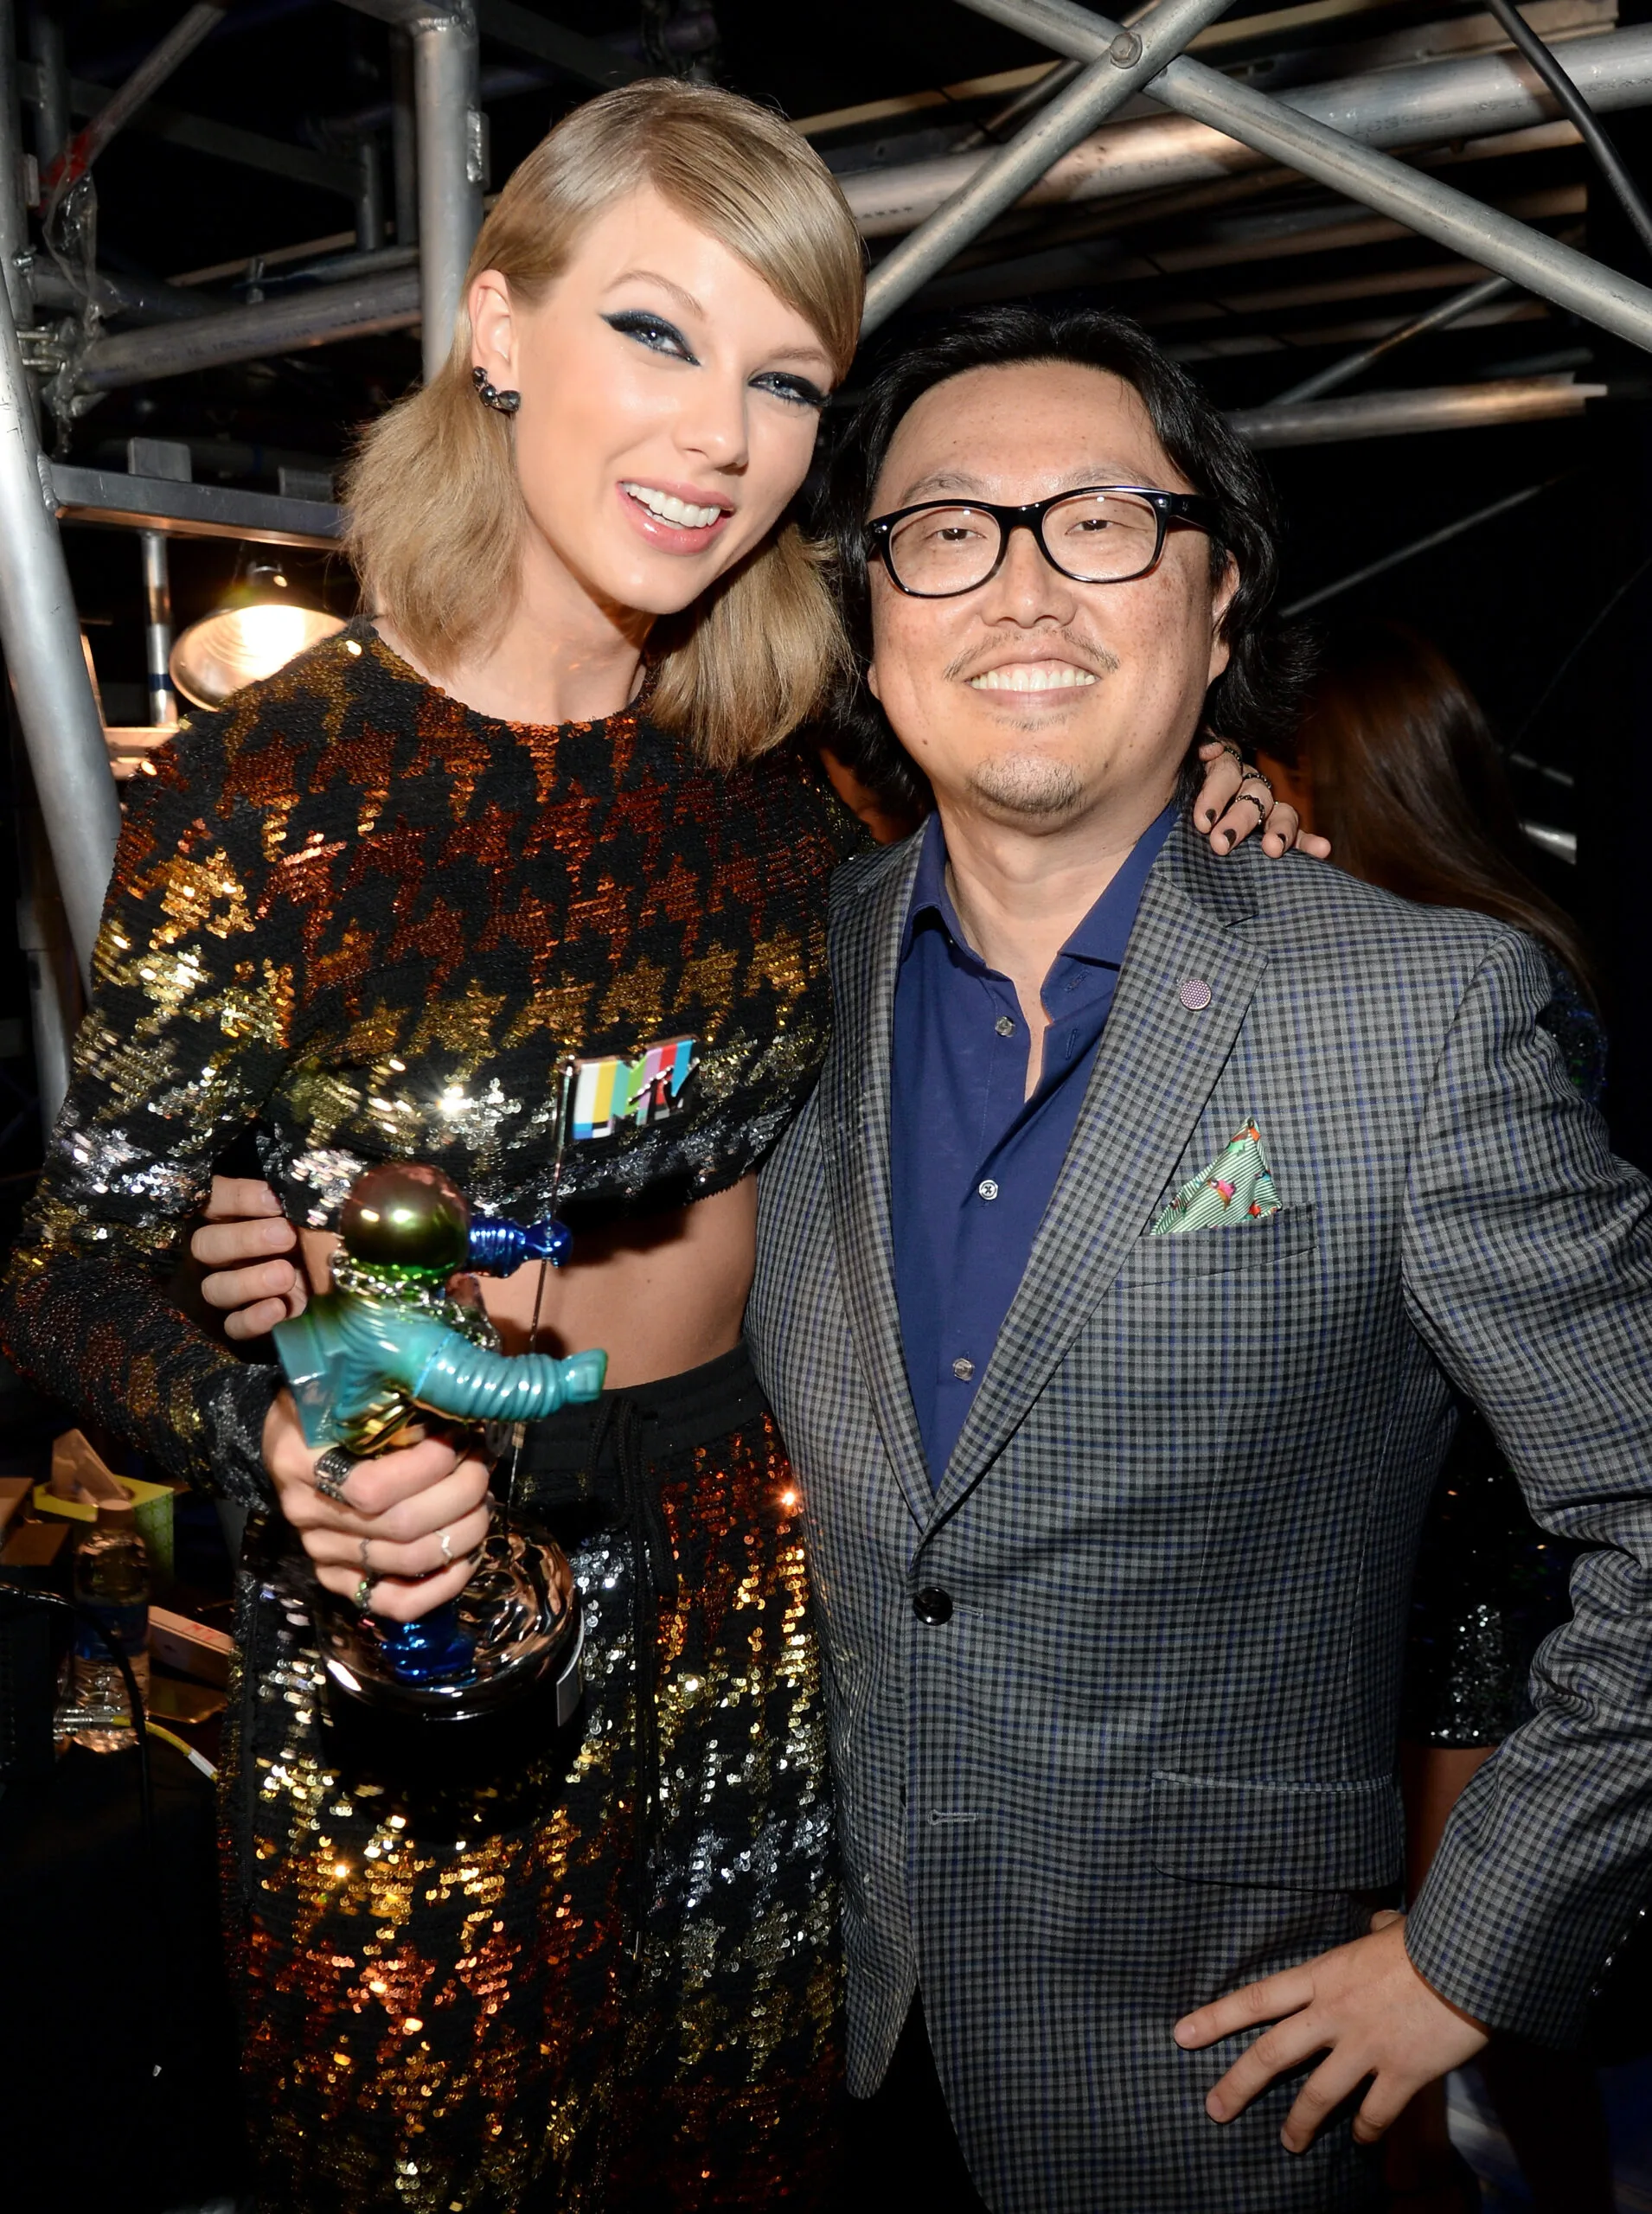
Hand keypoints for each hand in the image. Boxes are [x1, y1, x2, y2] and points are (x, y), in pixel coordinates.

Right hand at [193, 1176, 304, 1341]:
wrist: (336, 1280)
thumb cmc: (315, 1235)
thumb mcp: (307, 1215)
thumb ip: (295, 1203)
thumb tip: (305, 1192)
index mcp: (229, 1218)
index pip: (213, 1199)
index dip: (238, 1198)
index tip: (275, 1201)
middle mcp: (221, 1254)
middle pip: (206, 1245)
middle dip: (245, 1239)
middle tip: (286, 1236)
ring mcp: (228, 1290)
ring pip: (215, 1288)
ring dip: (249, 1281)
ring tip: (286, 1274)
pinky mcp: (243, 1323)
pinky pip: (233, 1326)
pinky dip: (253, 1320)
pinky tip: (278, 1309)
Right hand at [263, 1391, 492, 1620]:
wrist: (290, 1439)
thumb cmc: (326, 1404)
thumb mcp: (344, 1384)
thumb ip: (388, 1394)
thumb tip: (456, 1403)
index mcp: (300, 1463)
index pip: (373, 1488)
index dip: (430, 1467)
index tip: (458, 1438)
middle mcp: (308, 1515)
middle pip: (402, 1527)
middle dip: (461, 1494)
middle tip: (482, 1466)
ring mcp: (322, 1554)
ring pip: (409, 1563)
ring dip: (464, 1531)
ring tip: (481, 1499)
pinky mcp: (338, 1581)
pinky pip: (394, 1604)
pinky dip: (442, 1587)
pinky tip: (468, 1556)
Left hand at [1173, 1913, 1488, 2153]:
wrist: (1467, 1958)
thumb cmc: (1428, 1937)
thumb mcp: (1388, 1930)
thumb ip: (1374, 1934)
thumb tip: (1380, 1925)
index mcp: (1323, 1976)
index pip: (1256, 1998)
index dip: (1216, 2018)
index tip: (1181, 2035)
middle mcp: (1333, 2014)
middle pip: (1271, 2053)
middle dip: (1238, 2084)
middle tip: (1214, 2109)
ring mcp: (1365, 2047)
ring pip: (1317, 2095)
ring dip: (1299, 2124)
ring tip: (1288, 2143)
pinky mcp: (1401, 2073)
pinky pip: (1374, 2113)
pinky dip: (1367, 2130)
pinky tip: (1363, 2140)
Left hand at [1192, 739, 1331, 860]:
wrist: (1186, 818)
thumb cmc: (1179, 791)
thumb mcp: (1184, 770)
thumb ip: (1197, 752)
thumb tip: (1209, 749)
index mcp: (1225, 768)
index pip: (1225, 774)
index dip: (1215, 795)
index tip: (1203, 822)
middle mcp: (1249, 785)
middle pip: (1253, 795)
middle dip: (1239, 820)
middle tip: (1221, 844)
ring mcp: (1267, 809)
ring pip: (1280, 814)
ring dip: (1279, 830)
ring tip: (1273, 848)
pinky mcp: (1279, 832)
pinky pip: (1297, 836)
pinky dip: (1309, 843)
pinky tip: (1323, 849)